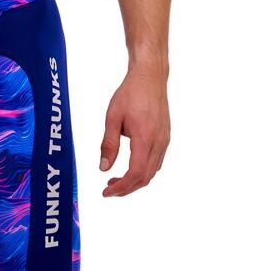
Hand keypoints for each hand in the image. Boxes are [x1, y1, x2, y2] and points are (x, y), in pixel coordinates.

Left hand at [99, 66, 169, 196]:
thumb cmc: (130, 94)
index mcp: (145, 138)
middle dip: (127, 188)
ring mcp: (165, 140)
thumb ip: (108, 144)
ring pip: (153, 171)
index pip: (135, 173)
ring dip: (136, 180)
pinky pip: (157, 161)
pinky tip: (131, 165)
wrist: (150, 77)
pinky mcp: (166, 137)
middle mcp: (159, 143)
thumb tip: (103, 168)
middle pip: (146, 177)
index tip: (107, 192)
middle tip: (109, 189)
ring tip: (116, 179)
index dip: (121, 187)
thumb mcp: (113, 117)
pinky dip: (144, 170)